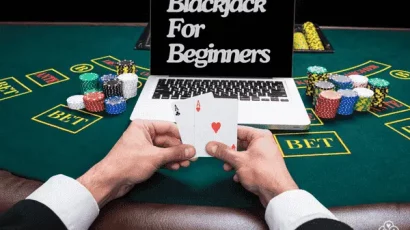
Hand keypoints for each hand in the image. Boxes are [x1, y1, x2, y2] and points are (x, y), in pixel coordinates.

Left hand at [77, 119, 195, 207]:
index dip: (182, 135)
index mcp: (143, 126)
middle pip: (167, 139)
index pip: (168, 127)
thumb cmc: (128, 163)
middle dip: (179, 149)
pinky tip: (176, 166)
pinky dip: (168, 161)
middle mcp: (144, 134)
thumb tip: (191, 150)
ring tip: (186, 164)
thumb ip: (175, 152)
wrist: (110, 181)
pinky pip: (160, 157)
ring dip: (175, 156)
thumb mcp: (155, 156)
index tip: (194, 142)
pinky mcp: (143, 158)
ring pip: (164, 149)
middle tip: (192, 156)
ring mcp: (144, 146)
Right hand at [206, 126, 297, 206]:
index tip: (214, 138)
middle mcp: (263, 144)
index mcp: (260, 136)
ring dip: (233, 162)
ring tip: (227, 168)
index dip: (226, 135)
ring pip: (243, 155)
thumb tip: (211, 145)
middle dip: (229, 151)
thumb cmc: (264, 173)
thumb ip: (224, 152)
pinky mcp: (263, 167)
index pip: (239, 130)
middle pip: (240, 143)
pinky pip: (247, 164)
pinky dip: (241, 170)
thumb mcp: (238, 160)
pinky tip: (237, 177)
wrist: (277, 193)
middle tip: (216, 153)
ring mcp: (263, 156)